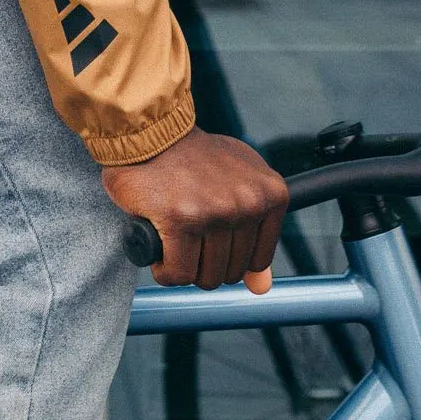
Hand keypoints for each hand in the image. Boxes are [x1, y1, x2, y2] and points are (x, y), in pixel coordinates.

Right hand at [103, 128, 288, 290]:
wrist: (150, 131)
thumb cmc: (191, 159)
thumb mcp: (236, 187)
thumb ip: (253, 239)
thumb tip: (262, 287)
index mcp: (270, 193)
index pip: (258, 259)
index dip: (228, 255)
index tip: (210, 236)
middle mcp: (249, 202)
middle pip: (231, 272)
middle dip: (204, 262)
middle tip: (188, 233)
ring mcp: (216, 212)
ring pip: (205, 276)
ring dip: (183, 265)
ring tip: (174, 236)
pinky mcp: (182, 220)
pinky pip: (178, 273)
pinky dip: (164, 269)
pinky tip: (160, 247)